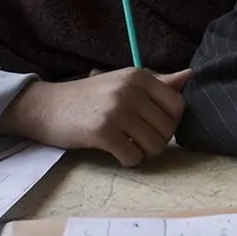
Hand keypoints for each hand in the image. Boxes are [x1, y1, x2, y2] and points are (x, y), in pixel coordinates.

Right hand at [7, 67, 189, 165]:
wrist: (46, 106)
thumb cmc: (90, 96)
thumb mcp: (123, 82)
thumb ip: (158, 82)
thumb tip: (190, 75)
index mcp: (139, 76)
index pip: (178, 105)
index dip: (170, 121)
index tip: (153, 125)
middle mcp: (131, 90)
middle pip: (168, 129)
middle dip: (157, 140)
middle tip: (138, 139)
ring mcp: (117, 110)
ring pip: (155, 145)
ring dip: (144, 152)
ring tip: (129, 145)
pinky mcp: (103, 132)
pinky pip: (134, 157)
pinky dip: (128, 160)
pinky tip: (116, 151)